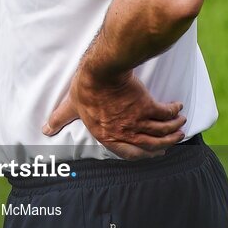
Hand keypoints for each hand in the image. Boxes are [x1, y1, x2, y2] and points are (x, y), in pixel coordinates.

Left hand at [42, 68, 186, 159]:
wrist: (101, 72)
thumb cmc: (85, 87)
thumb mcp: (71, 106)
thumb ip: (60, 119)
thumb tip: (45, 129)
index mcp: (107, 136)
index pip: (128, 153)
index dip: (143, 155)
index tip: (153, 153)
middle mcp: (125, 132)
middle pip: (151, 144)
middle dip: (165, 144)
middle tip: (174, 140)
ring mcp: (137, 121)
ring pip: (162, 131)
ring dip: (174, 129)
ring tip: (181, 124)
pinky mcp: (147, 106)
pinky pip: (165, 113)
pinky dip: (173, 112)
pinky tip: (177, 107)